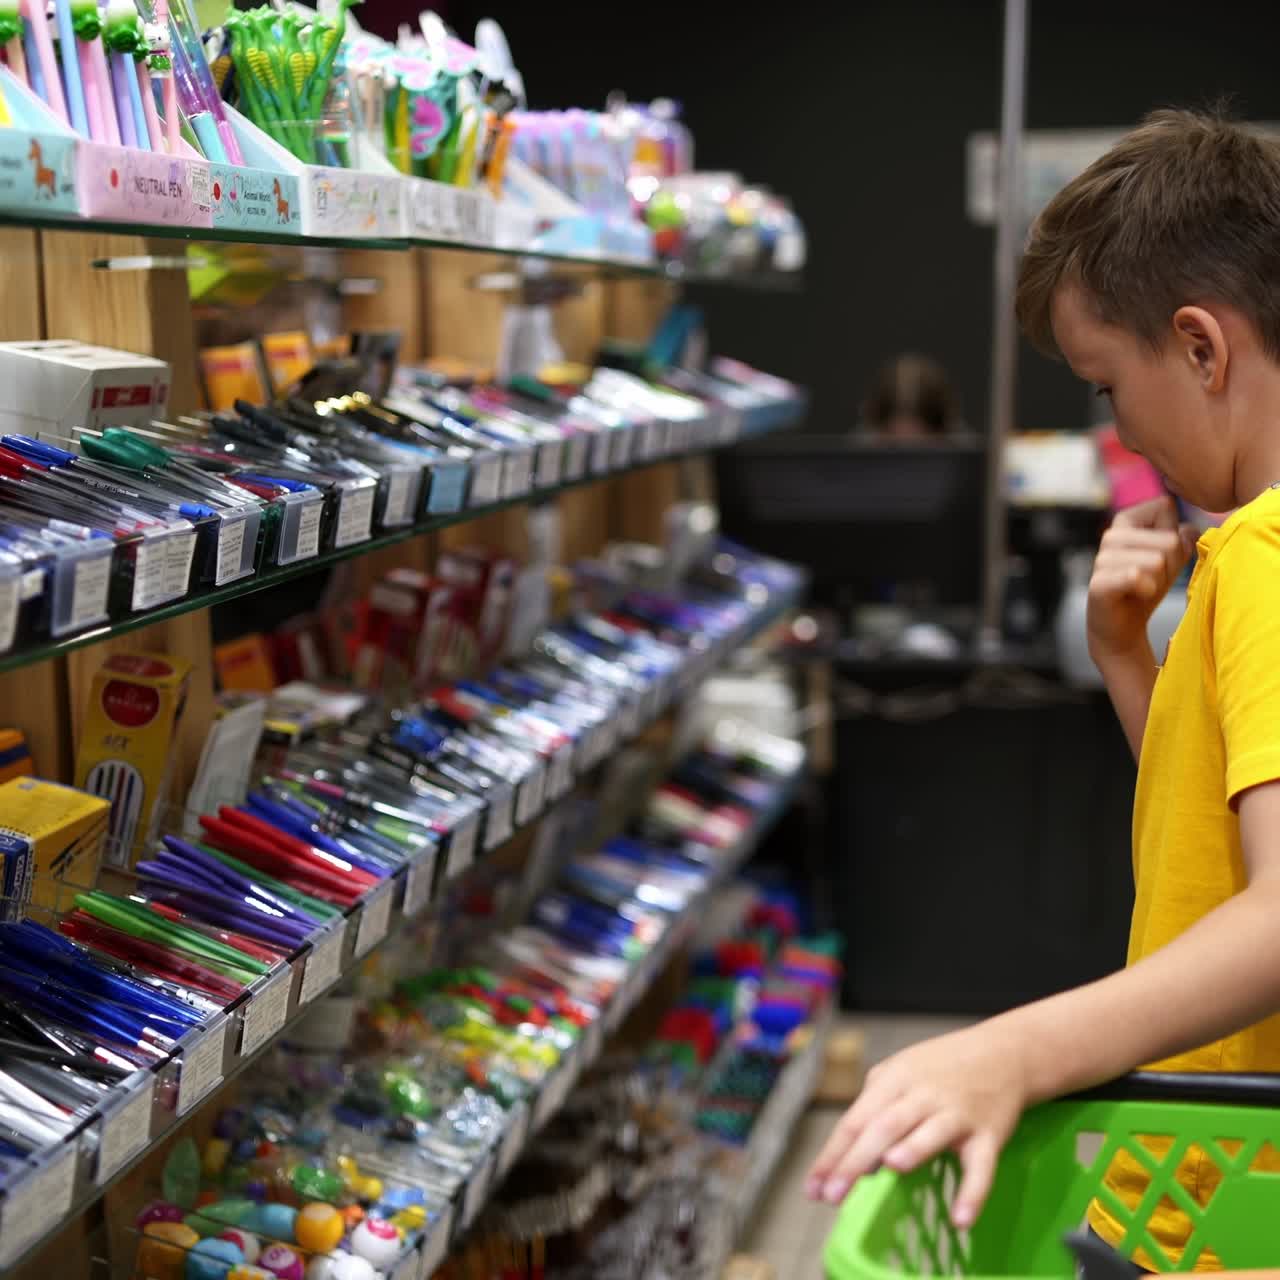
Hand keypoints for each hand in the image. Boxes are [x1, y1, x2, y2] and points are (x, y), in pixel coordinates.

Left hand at [804, 1023, 1027, 1226]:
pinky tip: (960, 1220)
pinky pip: (981, 1167)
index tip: (812, 1188)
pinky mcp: (989, 1134)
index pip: (855, 1120)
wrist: (1003, 1053)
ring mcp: (957, 1114)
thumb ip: (876, 1106)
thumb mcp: (900, 1072)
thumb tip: (858, 1157)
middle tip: (832, 1196)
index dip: (832, 1154)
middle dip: (856, 1161)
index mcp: (894, 1080)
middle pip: (884, 1127)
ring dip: (912, 1150)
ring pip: (930, 1132)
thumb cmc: (941, 1068)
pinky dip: (973, 1193)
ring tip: (890, 1169)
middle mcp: (923, 1095)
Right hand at [1088, 497, 1196, 663]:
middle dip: (1171, 564)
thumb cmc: (1147, 587)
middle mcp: (1110, 535)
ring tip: (1144, 589)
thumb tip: (1188, 529)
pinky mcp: (1099, 583)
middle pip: (1169, 539)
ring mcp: (1101, 559)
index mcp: (1125, 520)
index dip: (1174, 534)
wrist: (1122, 626)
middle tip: (1152, 579)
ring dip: (1159, 581)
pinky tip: (1138, 595)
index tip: (1160, 555)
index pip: (1165, 507)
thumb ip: (1183, 537)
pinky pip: (1137, 577)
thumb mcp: (1172, 559)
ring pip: (1158, 561)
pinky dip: (1147, 590)